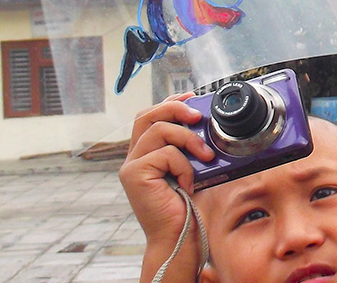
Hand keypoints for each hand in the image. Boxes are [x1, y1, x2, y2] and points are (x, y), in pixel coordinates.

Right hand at [119, 93, 214, 244]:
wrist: (178, 239)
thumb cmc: (185, 209)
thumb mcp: (190, 170)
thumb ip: (188, 149)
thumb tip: (203, 123)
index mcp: (144, 155)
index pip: (149, 117)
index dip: (169, 102)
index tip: (192, 98)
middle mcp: (133, 158)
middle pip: (146, 115)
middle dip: (174, 108)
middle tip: (198, 116)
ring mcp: (131, 166)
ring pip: (159, 130)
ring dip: (188, 140)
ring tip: (205, 156)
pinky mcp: (135, 174)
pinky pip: (165, 153)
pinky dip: (184, 165)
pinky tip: (188, 182)